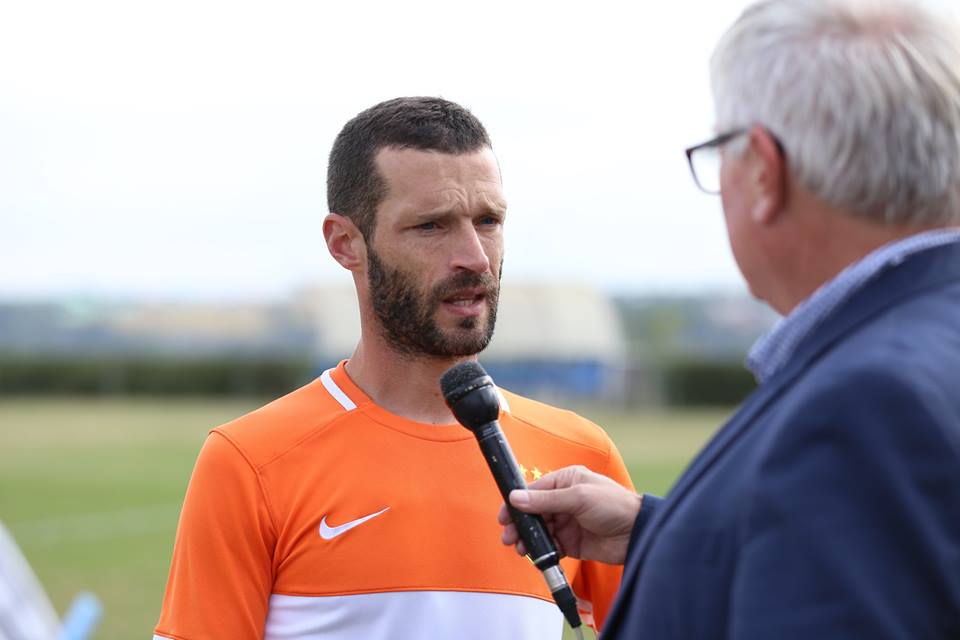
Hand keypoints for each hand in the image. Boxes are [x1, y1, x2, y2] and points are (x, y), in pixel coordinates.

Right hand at [498, 465, 641, 565]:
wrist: (637, 533)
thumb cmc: (614, 506)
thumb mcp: (578, 497)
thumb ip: (546, 500)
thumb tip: (516, 497)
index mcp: (566, 481)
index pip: (534, 490)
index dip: (517, 503)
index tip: (505, 516)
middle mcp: (565, 500)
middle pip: (534, 512)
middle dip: (520, 524)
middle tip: (509, 536)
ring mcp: (568, 521)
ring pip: (540, 530)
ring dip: (529, 539)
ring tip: (521, 548)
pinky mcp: (572, 542)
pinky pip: (551, 546)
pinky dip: (543, 551)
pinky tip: (538, 555)